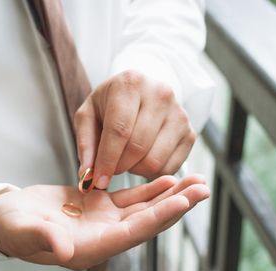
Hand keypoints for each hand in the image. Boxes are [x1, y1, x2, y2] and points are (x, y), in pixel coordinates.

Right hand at [0, 175, 208, 269]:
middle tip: (204, 189)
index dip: (156, 218)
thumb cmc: (11, 227)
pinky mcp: (100, 207)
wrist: (6, 218)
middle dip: (176, 206)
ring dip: (171, 196)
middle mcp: (104, 238)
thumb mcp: (22, 231)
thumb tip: (63, 249)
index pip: (130, 234)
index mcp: (89, 248)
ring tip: (197, 182)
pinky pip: (131, 198)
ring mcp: (104, 222)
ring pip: (145, 209)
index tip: (182, 202)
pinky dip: (151, 189)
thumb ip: (42, 239)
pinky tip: (169, 178)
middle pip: (148, 223)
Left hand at [74, 70, 195, 188]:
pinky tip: (141, 160)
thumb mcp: (88, 116)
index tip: (98, 181)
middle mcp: (160, 94)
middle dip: (119, 166)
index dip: (107, 160)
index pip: (119, 130)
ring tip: (125, 161)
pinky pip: (169, 167)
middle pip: (137, 147)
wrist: (139, 93)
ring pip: (154, 160)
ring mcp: (179, 113)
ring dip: (135, 170)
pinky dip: (151, 172)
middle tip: (109, 169)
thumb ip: (85, 144)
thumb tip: (87, 175)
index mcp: (130, 84)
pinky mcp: (190, 132)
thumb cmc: (109, 105)